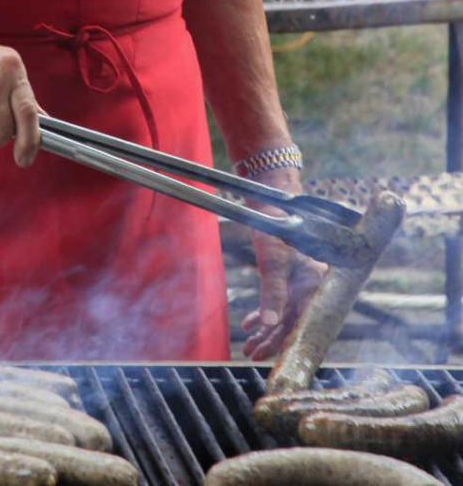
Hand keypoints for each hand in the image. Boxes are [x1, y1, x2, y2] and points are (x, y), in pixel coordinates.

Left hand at [241, 231, 324, 359]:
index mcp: (316, 284)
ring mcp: (300, 282)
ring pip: (283, 314)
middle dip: (271, 340)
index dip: (289, 343)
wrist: (274, 203)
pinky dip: (262, 313)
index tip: (275, 360)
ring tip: (248, 347)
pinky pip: (277, 302)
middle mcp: (311, 286)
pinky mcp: (289, 277)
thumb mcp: (272, 262)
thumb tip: (269, 323)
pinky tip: (247, 325)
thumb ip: (272, 293)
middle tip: (252, 355)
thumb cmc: (277, 228)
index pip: (304, 323)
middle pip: (292, 322)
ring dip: (265, 330)